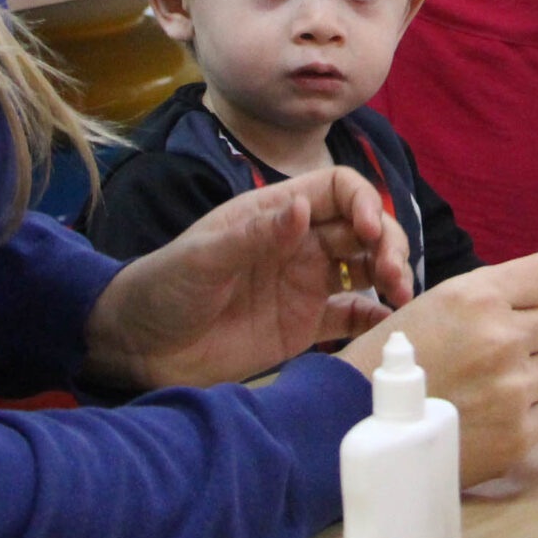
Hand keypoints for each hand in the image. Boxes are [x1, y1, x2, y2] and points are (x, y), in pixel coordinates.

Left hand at [80, 166, 411, 391]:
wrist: (138, 347)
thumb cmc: (162, 288)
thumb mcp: (203, 258)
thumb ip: (254, 236)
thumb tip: (304, 209)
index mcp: (276, 213)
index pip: (338, 189)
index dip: (364, 202)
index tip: (371, 231)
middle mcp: (298, 243)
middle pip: (362, 228)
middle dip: (388, 243)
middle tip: (393, 274)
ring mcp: (303, 284)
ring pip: (365, 268)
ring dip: (390, 276)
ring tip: (400, 297)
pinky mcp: (303, 326)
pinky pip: (351, 316)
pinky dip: (375, 318)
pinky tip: (387, 325)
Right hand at [338, 248, 537, 485]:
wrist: (355, 421)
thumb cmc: (398, 355)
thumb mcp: (440, 302)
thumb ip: (498, 293)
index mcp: (479, 297)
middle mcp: (503, 339)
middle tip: (506, 340)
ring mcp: (513, 389)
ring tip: (493, 378)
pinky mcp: (518, 435)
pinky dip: (528, 407)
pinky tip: (490, 409)